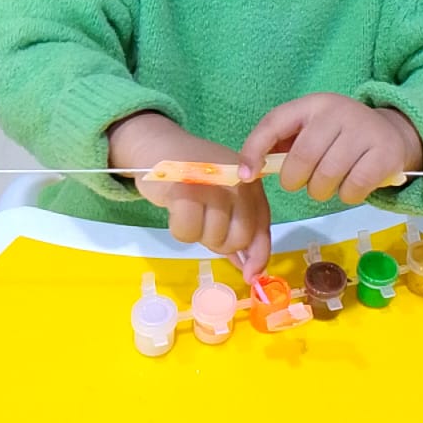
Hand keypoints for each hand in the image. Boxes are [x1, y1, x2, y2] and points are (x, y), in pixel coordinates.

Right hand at [107, 113, 270, 279]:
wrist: (160, 148)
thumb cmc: (195, 176)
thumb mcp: (225, 197)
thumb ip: (240, 228)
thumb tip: (250, 270)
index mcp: (251, 185)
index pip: (261, 229)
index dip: (258, 256)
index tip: (250, 275)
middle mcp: (237, 183)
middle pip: (237, 239)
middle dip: (220, 244)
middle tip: (205, 226)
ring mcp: (213, 186)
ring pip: (212, 239)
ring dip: (198, 235)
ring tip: (191, 212)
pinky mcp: (186, 191)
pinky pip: (187, 233)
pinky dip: (179, 229)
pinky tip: (177, 211)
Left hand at [239, 94, 422, 205]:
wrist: (392, 133)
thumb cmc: (339, 136)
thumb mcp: (310, 129)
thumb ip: (280, 145)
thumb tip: (247, 171)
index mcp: (312, 104)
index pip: (274, 122)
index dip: (254, 150)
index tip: (246, 175)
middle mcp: (338, 111)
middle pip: (301, 158)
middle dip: (295, 181)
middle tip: (304, 182)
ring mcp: (364, 130)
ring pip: (326, 177)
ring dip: (321, 191)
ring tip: (329, 183)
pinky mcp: (385, 153)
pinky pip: (353, 188)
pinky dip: (347, 195)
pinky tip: (352, 185)